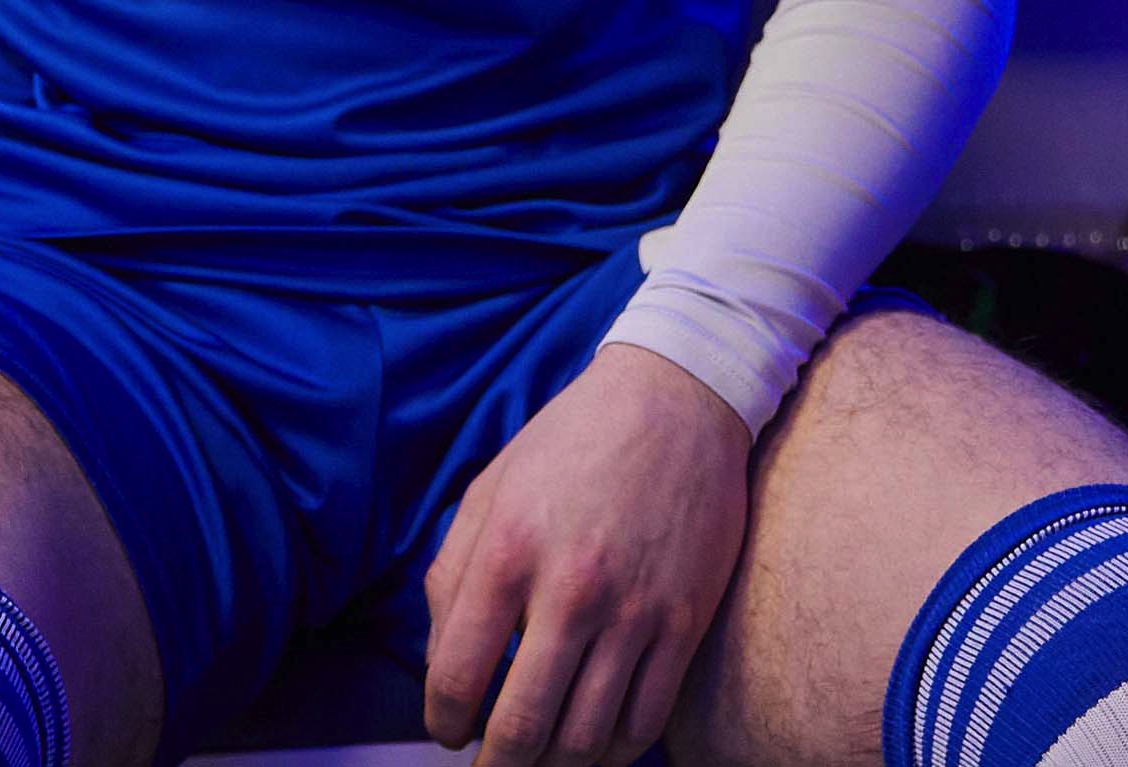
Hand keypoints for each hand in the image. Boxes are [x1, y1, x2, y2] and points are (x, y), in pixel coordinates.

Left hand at [422, 343, 752, 766]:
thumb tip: (443, 662)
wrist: (676, 397)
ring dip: (553, 766)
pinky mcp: (685, 621)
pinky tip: (594, 742)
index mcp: (508, 551)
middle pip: (522, 727)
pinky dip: (613, 751)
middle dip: (497, 766)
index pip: (457, 677)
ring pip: (585, 739)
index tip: (448, 730)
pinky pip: (646, 722)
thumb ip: (452, 575)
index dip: (443, 722)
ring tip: (540, 757)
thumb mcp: (490, 487)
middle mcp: (570, 588)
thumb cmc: (572, 442)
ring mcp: (635, 610)